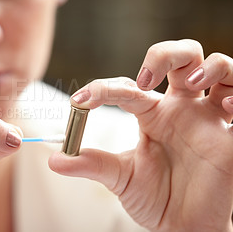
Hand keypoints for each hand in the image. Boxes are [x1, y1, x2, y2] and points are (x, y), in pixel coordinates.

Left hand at [49, 39, 232, 230]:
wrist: (184, 227)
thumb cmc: (156, 199)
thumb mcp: (120, 178)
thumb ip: (90, 164)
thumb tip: (54, 160)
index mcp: (152, 114)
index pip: (127, 87)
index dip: (103, 89)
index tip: (80, 101)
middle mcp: (180, 109)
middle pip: (181, 58)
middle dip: (164, 55)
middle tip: (145, 79)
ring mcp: (208, 119)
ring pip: (218, 68)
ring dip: (207, 66)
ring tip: (191, 83)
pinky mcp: (231, 136)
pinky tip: (225, 108)